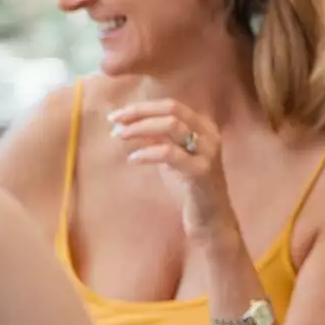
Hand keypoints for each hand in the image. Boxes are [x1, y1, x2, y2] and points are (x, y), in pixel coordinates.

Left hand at [108, 99, 236, 239]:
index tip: (116, 115)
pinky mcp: (201, 171)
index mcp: (203, 126)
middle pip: (172, 110)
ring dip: (141, 128)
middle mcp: (209, 134)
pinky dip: (147, 152)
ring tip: (119, 136)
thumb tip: (128, 122)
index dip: (141, 107)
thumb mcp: (172, 156)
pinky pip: (170, 154)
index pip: (171, 105)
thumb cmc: (189, 186)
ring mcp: (208, 152)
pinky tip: (133, 159)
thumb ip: (158, 137)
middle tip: (114, 122)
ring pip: (172, 126)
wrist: (210, 219)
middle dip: (139, 113)